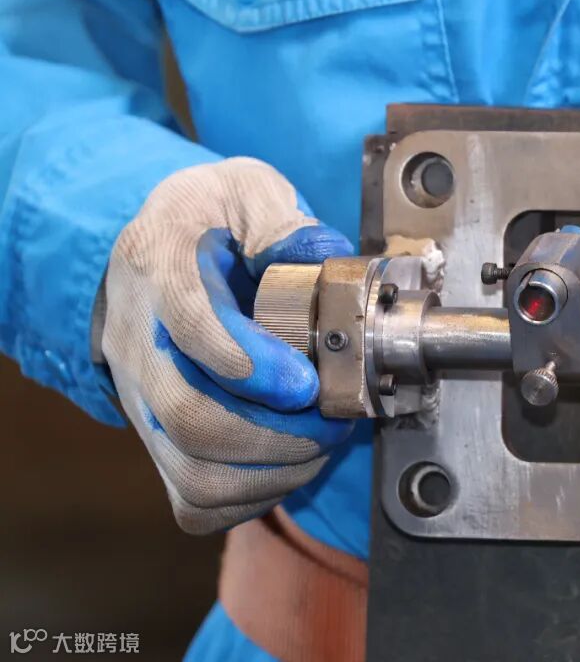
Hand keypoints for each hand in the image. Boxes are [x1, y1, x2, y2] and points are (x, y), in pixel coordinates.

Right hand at [103, 158, 354, 532]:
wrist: (157, 250)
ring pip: (191, 470)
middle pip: (187, 417)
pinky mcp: (155, 438)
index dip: (247, 361)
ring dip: (273, 470)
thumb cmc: (210, 220)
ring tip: (320, 444)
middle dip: (277, 432)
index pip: (187, 322)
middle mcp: (137, 338)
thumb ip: (283, 221)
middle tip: (332, 420)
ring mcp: (140, 397)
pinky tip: (288, 465)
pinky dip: (251, 498)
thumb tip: (323, 262)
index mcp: (159, 263)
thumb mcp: (245, 189)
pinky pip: (193, 500)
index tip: (305, 381)